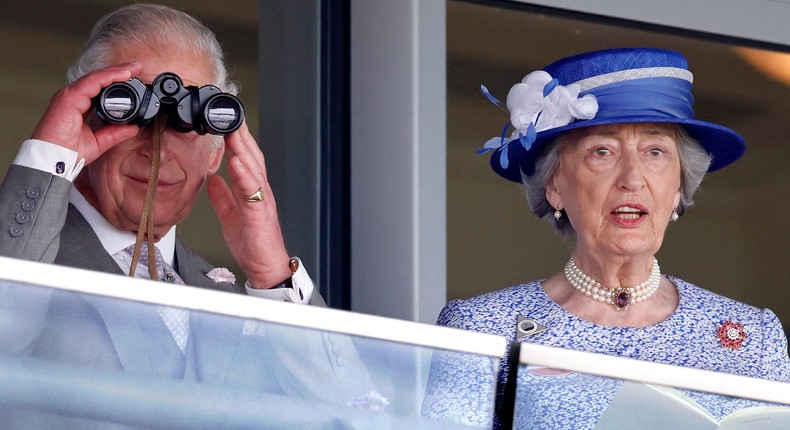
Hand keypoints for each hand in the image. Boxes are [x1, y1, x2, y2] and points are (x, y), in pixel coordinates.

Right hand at [31, 62, 142, 164]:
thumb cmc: (68, 152)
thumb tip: (133, 127)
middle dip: (119, 71)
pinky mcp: (69, 97)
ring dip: (116, 71)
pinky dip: (107, 77)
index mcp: (79, 105)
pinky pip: (91, 82)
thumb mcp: (99, 142)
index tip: (134, 77)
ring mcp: (70, 95)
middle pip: (99, 79)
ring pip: (96, 77)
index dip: (117, 80)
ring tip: (132, 67)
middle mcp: (74, 97)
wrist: (53, 160)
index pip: (100, 87)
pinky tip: (122, 74)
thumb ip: (115, 133)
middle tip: (137, 66)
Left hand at [207, 122, 292, 288]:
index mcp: (253, 192)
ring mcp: (262, 201)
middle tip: (231, 116)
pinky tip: (236, 163)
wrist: (266, 267)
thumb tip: (213, 179)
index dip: (238, 141)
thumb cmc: (254, 244)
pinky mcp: (260, 214)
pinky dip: (244, 176)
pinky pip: (252, 192)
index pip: (246, 160)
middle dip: (242, 136)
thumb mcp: (231, 216)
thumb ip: (223, 197)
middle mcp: (260, 192)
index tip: (227, 123)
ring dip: (243, 150)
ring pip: (254, 170)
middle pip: (252, 158)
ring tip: (233, 132)